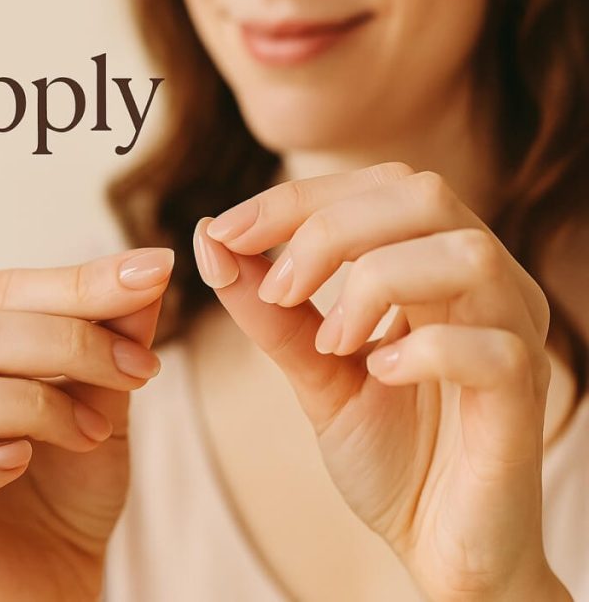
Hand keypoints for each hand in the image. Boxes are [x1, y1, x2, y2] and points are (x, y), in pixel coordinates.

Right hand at [0, 247, 173, 601]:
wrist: (64, 568)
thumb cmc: (72, 479)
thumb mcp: (107, 401)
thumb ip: (116, 340)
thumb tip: (148, 269)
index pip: (2, 290)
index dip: (77, 282)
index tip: (153, 275)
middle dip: (68, 342)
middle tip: (139, 368)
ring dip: (36, 405)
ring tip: (94, 433)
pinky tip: (23, 461)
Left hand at [193, 162, 571, 600]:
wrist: (438, 547)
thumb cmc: (390, 452)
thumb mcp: (314, 370)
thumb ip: (269, 309)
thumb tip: (210, 237)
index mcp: (438, 268)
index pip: (379, 187)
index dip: (297, 198)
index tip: (227, 230)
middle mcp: (485, 287)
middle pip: (424, 195)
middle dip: (328, 227)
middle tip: (277, 290)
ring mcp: (513, 338)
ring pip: (466, 253)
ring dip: (374, 283)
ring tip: (330, 342)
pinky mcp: (524, 400)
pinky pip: (492, 348)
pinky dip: (423, 350)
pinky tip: (379, 374)